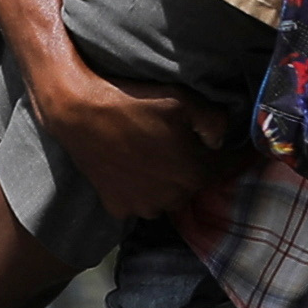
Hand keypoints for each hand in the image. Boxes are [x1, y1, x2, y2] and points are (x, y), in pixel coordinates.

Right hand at [31, 57, 242, 221]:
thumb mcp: (182, 100)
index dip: (230, 154)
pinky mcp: (118, 207)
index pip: (226, 168)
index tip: (226, 145)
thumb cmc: (133, 102)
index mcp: (195, 173)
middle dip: (193, 166)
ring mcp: (144, 206)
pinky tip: (133, 170)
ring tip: (154, 157)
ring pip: (168, 197)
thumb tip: (221, 141)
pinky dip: (140, 191)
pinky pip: (139, 202)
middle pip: (195, 184)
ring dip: (167, 182)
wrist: (78, 112)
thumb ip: (214, 121)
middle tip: (179, 145)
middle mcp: (173, 198)